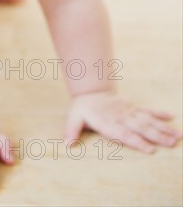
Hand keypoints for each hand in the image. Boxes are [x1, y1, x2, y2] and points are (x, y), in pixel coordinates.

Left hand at [64, 90, 181, 152]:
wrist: (90, 91)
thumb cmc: (82, 108)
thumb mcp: (73, 118)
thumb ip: (71, 130)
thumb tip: (68, 144)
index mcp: (108, 122)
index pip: (124, 134)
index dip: (137, 141)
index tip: (150, 149)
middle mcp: (121, 117)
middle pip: (140, 128)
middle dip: (157, 136)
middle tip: (172, 143)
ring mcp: (128, 111)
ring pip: (147, 120)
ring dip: (162, 127)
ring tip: (177, 135)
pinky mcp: (132, 107)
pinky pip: (147, 110)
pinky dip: (159, 113)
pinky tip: (171, 116)